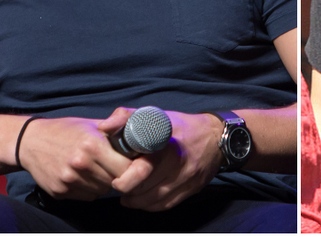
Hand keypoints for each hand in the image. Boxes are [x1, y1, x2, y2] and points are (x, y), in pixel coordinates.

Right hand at [18, 114, 132, 200]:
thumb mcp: (93, 123)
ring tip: (96, 167)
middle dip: (118, 174)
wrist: (30, 141)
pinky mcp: (60, 192)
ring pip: (102, 190)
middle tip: (113, 163)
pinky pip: (87, 196)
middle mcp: (81, 164)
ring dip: (104, 181)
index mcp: (93, 145)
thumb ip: (117, 129)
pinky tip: (82, 174)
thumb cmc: (66, 130)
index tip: (131, 161)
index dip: (132, 165)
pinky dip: (90, 188)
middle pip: (115, 181)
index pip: (126, 168)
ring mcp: (69, 180)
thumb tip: (140, 135)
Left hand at [97, 108, 223, 211]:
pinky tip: (142, 198)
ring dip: (136, 200)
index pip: (141, 169)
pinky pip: (165, 205)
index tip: (117, 178)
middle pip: (144, 188)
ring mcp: (186, 177)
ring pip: (152, 200)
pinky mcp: (192, 188)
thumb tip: (104, 127)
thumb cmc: (180, 126)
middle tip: (119, 183)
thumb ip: (127, 117)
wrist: (216, 137)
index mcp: (165, 142)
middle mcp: (177, 162)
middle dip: (127, 189)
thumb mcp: (155, 114)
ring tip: (128, 193)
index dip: (125, 178)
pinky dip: (150, 205)